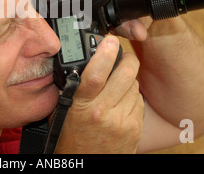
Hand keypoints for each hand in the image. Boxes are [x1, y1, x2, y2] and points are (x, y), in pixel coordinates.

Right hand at [55, 36, 143, 153]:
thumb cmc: (71, 137)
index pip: (96, 74)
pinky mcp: (135, 129)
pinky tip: (122, 102)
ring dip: (128, 79)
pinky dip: (132, 96)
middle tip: (122, 55)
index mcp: (82, 106)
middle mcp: (103, 113)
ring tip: (117, 85)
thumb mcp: (64, 110)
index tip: (110, 40)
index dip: (105, 53)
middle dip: (127, 59)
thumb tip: (86, 60)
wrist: (86, 163)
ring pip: (135, 85)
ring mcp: (122, 122)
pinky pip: (139, 101)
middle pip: (125, 74)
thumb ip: (73, 87)